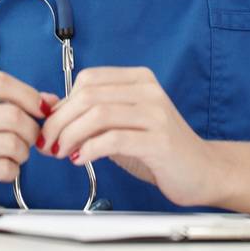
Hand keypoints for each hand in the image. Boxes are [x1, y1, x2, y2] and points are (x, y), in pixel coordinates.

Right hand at [0, 71, 48, 202]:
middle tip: (28, 139)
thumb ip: (5, 104)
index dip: (29, 94)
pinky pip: (2, 168)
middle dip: (31, 130)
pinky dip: (12, 171)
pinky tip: (2, 170)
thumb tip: (50, 101)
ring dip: (23, 153)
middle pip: (12, 116)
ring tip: (14, 156)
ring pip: (11, 144)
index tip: (41, 108)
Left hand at [41, 66, 221, 207]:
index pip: (89, 80)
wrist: (201, 170)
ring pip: (98, 115)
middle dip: (59, 122)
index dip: (62, 103)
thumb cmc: (158, 148)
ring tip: (62, 152)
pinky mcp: (158, 141)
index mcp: (139, 79)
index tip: (50, 126)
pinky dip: (89, 150)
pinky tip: (81, 159)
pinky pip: (113, 139)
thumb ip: (91, 114)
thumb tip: (50, 107)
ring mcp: (156, 115)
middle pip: (89, 96)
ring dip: (70, 136)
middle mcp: (149, 91)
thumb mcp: (122, 124)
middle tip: (48, 144)